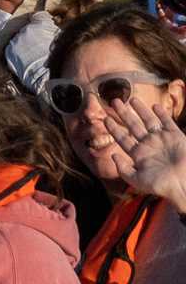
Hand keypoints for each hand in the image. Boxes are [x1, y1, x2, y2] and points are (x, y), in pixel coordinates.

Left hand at [103, 94, 185, 210]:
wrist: (183, 184)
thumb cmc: (161, 185)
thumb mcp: (136, 179)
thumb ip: (123, 168)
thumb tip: (112, 155)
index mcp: (138, 154)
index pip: (122, 138)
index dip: (114, 128)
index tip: (105, 118)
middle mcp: (149, 145)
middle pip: (133, 125)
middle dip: (123, 113)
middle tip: (114, 101)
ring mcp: (162, 139)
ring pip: (148, 121)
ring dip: (140, 110)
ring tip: (131, 99)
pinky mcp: (176, 136)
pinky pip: (168, 123)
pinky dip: (162, 114)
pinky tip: (154, 106)